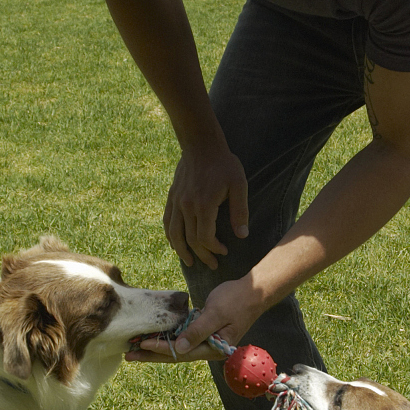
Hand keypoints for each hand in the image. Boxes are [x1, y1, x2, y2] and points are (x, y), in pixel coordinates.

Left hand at [125, 275, 266, 363]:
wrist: (254, 291)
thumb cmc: (237, 299)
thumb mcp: (216, 312)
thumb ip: (198, 330)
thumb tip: (180, 347)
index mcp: (214, 348)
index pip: (183, 352)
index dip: (161, 348)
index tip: (143, 344)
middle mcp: (209, 349)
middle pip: (176, 355)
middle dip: (152, 355)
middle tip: (129, 354)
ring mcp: (206, 342)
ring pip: (177, 348)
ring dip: (156, 348)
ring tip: (134, 348)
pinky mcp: (203, 333)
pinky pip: (181, 339)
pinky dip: (165, 338)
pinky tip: (151, 337)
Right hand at [163, 143, 248, 269]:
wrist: (201, 145)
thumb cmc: (224, 164)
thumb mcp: (239, 185)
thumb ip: (240, 211)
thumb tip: (242, 235)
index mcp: (204, 204)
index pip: (204, 237)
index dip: (214, 249)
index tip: (224, 252)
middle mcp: (186, 206)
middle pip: (190, 239)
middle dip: (202, 255)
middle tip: (213, 264)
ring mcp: (177, 202)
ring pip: (174, 234)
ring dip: (182, 251)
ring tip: (190, 262)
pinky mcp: (172, 197)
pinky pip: (167, 222)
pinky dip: (170, 236)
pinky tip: (175, 244)